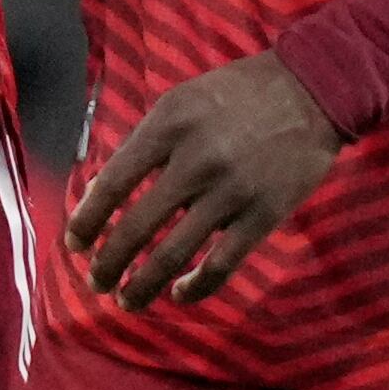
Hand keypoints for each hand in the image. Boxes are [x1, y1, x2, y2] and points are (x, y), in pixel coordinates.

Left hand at [68, 51, 341, 308]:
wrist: (314, 89)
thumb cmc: (236, 94)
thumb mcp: (179, 102)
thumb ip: (142, 144)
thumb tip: (100, 191)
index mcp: (168, 128)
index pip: (113, 183)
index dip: (87, 219)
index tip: (73, 243)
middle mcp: (195, 162)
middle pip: (137, 226)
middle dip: (108, 262)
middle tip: (94, 282)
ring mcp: (231, 192)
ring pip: (174, 254)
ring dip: (142, 284)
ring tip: (125, 301)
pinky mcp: (264, 215)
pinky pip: (222, 264)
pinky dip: (195, 286)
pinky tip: (178, 294)